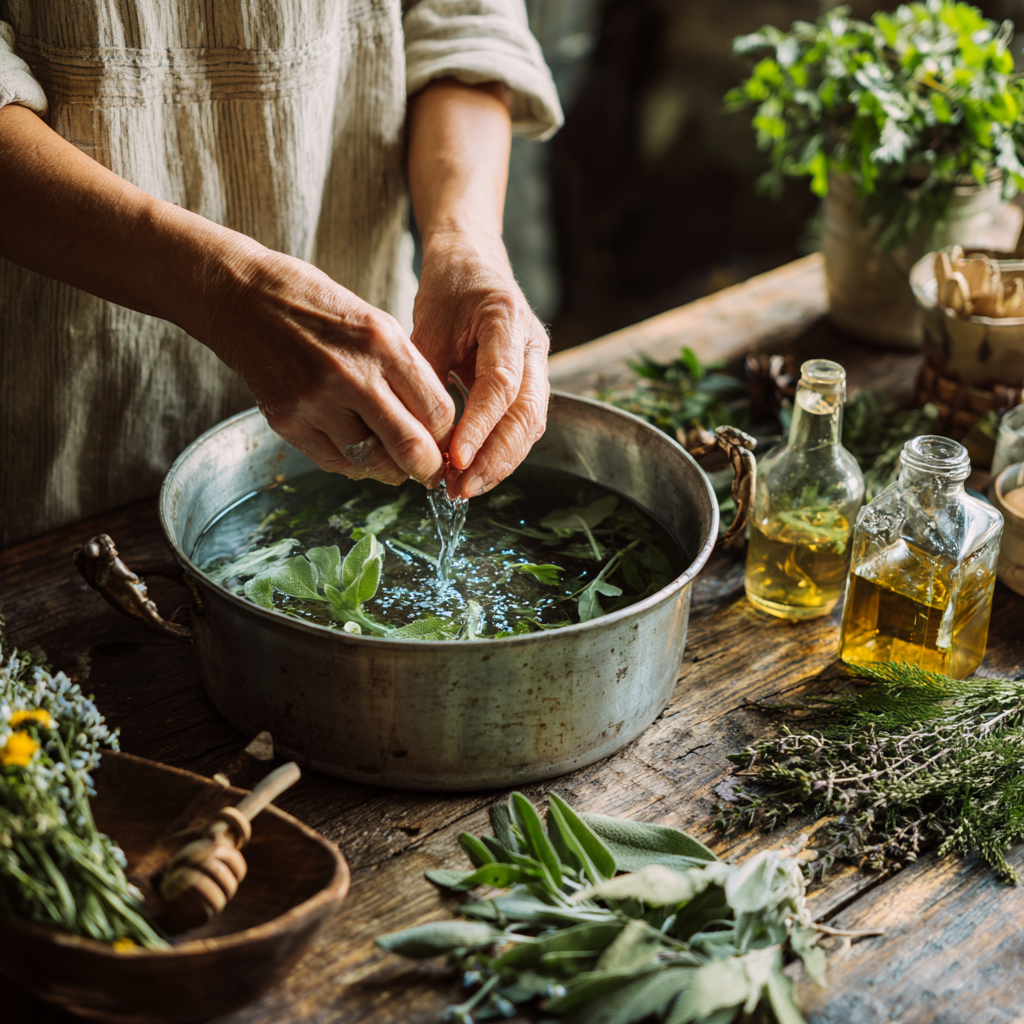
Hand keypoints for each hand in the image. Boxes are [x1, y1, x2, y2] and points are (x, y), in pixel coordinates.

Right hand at [210, 247, 454, 486]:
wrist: (245, 300)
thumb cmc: (319, 309)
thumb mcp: (376, 323)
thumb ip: (408, 373)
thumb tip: (438, 427)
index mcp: (382, 343)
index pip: (437, 411)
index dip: (449, 437)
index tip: (448, 443)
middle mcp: (351, 375)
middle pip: (410, 447)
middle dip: (429, 469)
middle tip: (433, 473)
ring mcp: (315, 402)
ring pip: (373, 463)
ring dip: (392, 471)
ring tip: (396, 463)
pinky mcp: (287, 422)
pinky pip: (336, 463)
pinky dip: (357, 466)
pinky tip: (361, 453)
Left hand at [412, 231, 549, 498]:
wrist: (474, 263)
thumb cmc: (448, 289)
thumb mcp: (427, 325)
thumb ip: (425, 377)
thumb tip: (415, 436)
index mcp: (507, 320)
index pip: (500, 383)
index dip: (480, 425)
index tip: (454, 459)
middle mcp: (533, 346)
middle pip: (527, 414)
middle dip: (495, 458)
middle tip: (460, 489)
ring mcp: (538, 366)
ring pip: (531, 426)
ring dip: (499, 463)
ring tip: (464, 489)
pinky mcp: (532, 383)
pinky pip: (523, 425)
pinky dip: (500, 452)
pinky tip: (473, 472)